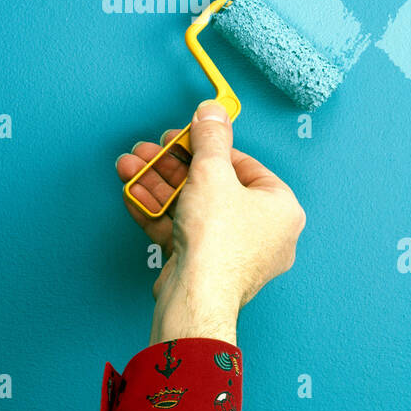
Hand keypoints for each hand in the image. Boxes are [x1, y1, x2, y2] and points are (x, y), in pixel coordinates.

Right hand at [115, 100, 305, 345]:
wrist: (195, 298)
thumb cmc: (218, 241)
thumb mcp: (211, 172)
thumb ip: (210, 137)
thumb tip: (212, 111)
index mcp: (281, 209)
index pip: (244, 165)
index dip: (209, 147)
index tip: (183, 137)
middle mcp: (264, 233)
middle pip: (213, 186)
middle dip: (172, 166)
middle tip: (150, 150)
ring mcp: (234, 253)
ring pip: (192, 209)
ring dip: (158, 186)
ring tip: (129, 166)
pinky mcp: (207, 268)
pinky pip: (183, 232)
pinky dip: (159, 213)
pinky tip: (132, 195)